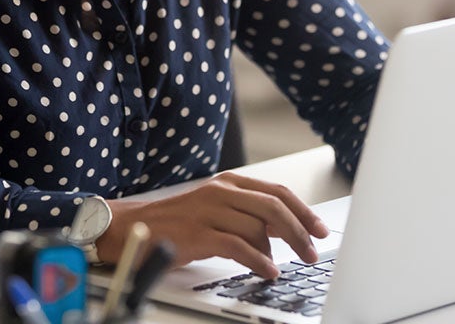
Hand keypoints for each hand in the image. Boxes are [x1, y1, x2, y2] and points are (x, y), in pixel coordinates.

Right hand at [96, 173, 328, 278]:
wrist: (135, 228)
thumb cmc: (178, 222)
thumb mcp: (217, 210)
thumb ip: (248, 216)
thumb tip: (282, 232)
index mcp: (230, 183)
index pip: (277, 191)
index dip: (303, 211)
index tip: (320, 229)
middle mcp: (221, 191)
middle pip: (274, 206)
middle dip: (299, 230)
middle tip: (312, 250)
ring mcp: (209, 211)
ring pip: (258, 227)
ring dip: (278, 250)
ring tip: (285, 265)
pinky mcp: (199, 233)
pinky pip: (238, 246)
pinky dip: (258, 261)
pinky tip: (267, 271)